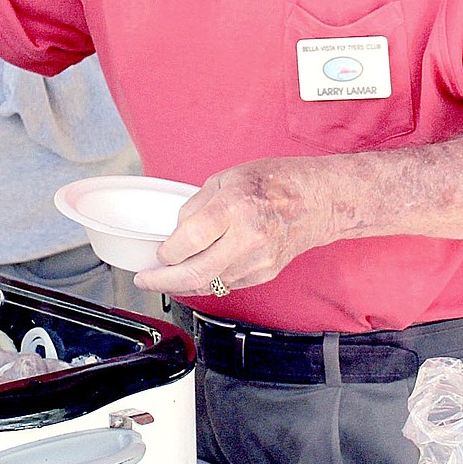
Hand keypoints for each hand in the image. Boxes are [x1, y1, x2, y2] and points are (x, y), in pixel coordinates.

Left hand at [134, 157, 328, 296]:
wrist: (318, 200)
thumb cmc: (275, 181)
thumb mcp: (226, 177)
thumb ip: (197, 206)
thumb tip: (175, 232)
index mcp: (234, 208)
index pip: (188, 240)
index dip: (166, 251)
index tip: (157, 251)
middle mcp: (247, 239)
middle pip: (196, 273)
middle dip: (163, 281)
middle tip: (144, 279)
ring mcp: (258, 262)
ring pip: (210, 285)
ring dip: (181, 285)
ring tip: (162, 279)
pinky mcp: (264, 274)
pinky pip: (226, 284)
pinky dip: (206, 282)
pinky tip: (192, 276)